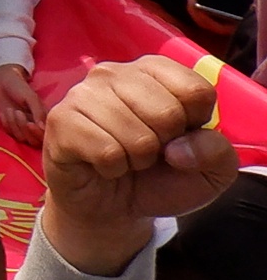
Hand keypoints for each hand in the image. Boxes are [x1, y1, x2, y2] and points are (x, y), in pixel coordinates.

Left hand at [0, 61, 46, 141]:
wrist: (2, 82)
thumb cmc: (19, 87)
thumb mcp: (30, 97)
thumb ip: (38, 112)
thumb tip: (43, 128)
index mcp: (45, 119)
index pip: (46, 136)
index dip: (38, 134)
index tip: (30, 123)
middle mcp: (36, 127)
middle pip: (34, 141)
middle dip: (23, 128)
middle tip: (18, 112)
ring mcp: (23, 128)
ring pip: (21, 138)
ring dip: (13, 124)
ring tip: (10, 109)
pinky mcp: (11, 128)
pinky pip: (10, 133)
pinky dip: (6, 123)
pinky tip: (4, 112)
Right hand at [36, 52, 238, 275]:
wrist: (112, 207)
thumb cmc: (160, 178)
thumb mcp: (210, 171)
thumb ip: (217, 152)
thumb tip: (179, 149)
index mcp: (154, 72)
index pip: (195, 90)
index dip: (195, 124)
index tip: (179, 135)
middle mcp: (114, 73)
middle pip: (167, 113)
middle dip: (164, 146)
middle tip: (148, 151)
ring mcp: (82, 93)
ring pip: (136, 135)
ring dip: (137, 160)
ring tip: (125, 158)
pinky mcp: (60, 121)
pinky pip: (106, 151)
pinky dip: (112, 169)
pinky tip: (103, 164)